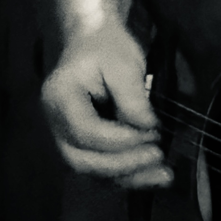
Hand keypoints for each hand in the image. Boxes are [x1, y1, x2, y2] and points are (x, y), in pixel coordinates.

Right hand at [40, 19, 173, 190]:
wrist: (95, 43)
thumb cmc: (107, 48)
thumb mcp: (123, 63)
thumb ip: (132, 96)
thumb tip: (147, 126)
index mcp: (59, 98)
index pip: (85, 131)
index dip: (120, 139)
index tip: (153, 131)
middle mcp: (56, 124)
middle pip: (81, 159)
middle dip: (123, 164)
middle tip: (158, 154)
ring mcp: (66, 138)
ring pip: (92, 172)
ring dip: (129, 177)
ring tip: (164, 174)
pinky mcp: (84, 147)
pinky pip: (102, 170)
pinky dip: (129, 176)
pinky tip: (155, 175)